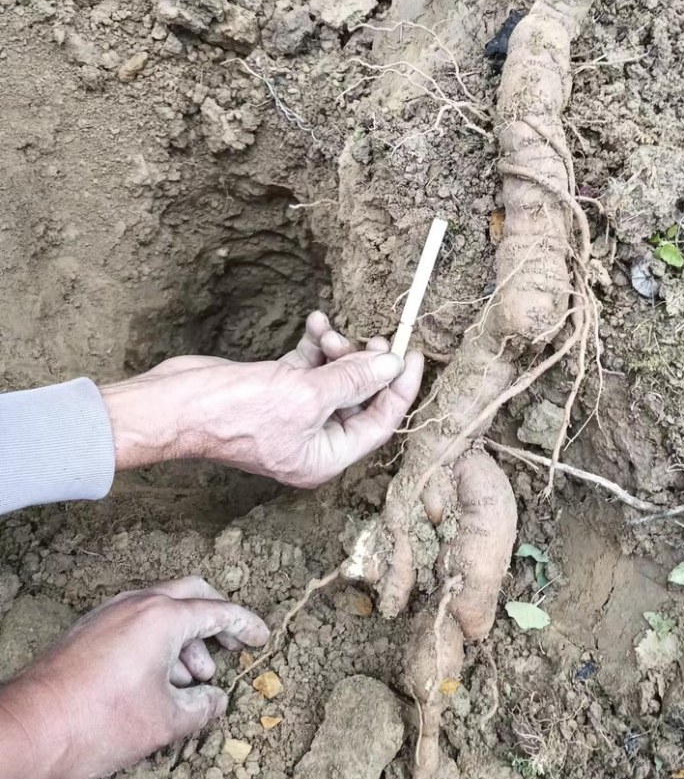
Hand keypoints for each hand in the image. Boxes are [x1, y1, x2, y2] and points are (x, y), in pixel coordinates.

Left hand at [0, 577, 267, 778]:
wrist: (32, 725)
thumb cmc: (99, 721)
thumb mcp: (164, 721)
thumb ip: (201, 707)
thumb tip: (217, 700)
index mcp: (163, 617)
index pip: (218, 610)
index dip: (245, 625)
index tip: (262, 638)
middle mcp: (138, 603)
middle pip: (192, 594)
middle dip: (216, 618)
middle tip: (231, 645)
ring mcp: (111, 612)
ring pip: (162, 608)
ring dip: (186, 635)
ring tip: (193, 677)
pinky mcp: (91, 628)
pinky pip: (137, 620)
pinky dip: (158, 639)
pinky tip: (159, 676)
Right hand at [101, 312, 423, 487]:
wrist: (176, 404)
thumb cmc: (235, 412)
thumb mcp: (305, 394)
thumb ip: (352, 379)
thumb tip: (391, 365)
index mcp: (324, 457)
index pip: (380, 422)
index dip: (399, 387)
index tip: (413, 353)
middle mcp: (313, 440)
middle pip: (359, 398)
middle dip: (364, 363)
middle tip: (371, 335)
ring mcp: (293, 415)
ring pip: (334, 377)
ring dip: (337, 348)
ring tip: (326, 331)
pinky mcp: (275, 390)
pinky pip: (308, 365)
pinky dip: (314, 344)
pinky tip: (314, 321)